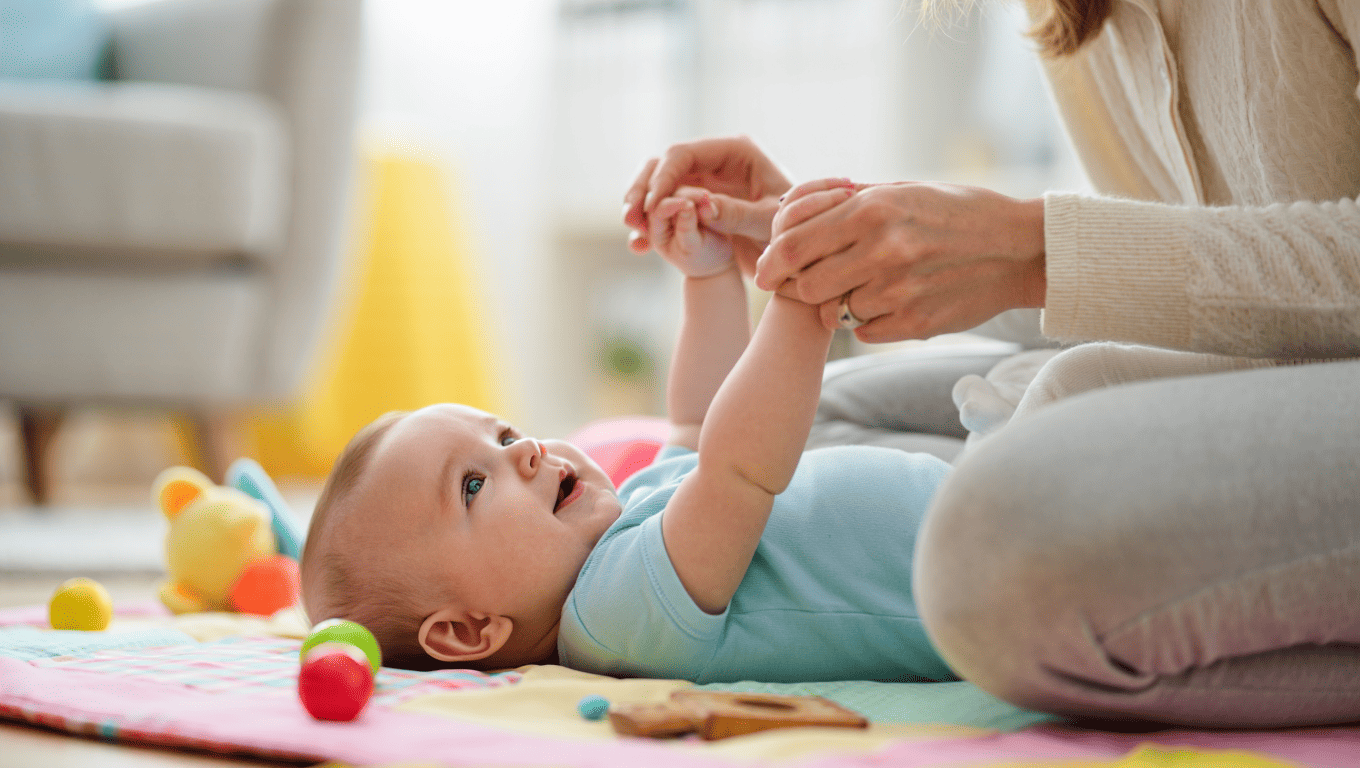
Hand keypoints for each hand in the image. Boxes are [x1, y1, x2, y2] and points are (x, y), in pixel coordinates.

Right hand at [623, 136, 791, 276]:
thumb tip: (699, 206)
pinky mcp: (697, 205)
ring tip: (634, 233)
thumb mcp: (769, 222)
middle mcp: (715, 163)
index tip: (650, 206)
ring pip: (660, 187)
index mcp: (735, 151)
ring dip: (641, 207)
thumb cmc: (796, 229)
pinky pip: (667, 210)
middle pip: (664, 166)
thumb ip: (737, 213)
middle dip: (643, 191)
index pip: (684, 153)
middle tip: (630, 218)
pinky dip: (652, 226)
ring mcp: (704, 183)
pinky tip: (640, 247)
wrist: (802, 253)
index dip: (662, 178)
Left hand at [649, 188, 734, 277]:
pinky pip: (695, 192)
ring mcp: (677, 207)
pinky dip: (703, 195)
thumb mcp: (693, 247)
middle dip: (686, 196)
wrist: (716, 260)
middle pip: (669, 196)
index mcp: (656, 231)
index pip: (657, 212)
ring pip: (682, 191)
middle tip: (705, 197)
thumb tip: (687, 206)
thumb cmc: (702, 258)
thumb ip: (686, 227)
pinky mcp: (691, 201)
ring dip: (695, 194)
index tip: (688, 204)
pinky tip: (711, 198)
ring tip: (709, 199)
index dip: (670, 205)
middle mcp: (662, 217)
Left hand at [755, 180, 1045, 341]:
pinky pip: (865, 331)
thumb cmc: (959, 213)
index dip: (770, 261)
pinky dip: (867, 321)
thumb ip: (849, 201)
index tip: (765, 269)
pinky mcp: (915, 324)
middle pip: (804, 285)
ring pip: (832, 313)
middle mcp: (881, 250)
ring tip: (859, 288)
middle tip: (809, 282)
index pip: (792, 244)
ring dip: (836, 305)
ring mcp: (898, 291)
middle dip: (800, 286)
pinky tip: (890, 302)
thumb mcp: (904, 190)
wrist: (1021, 249)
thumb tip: (792, 212)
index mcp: (872, 210)